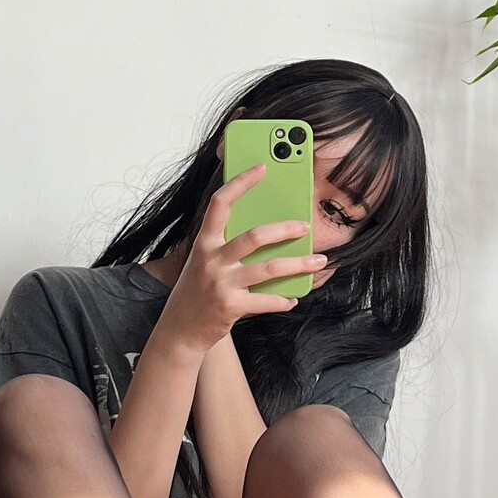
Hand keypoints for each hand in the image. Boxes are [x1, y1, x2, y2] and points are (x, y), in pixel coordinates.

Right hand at [156, 165, 327, 357]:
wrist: (180, 329)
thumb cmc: (197, 290)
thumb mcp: (205, 261)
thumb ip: (227, 246)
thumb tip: (267, 233)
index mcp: (205, 242)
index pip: (220, 204)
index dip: (240, 183)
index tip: (261, 168)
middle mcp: (211, 259)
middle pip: (254, 236)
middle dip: (284, 229)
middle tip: (305, 226)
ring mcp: (221, 283)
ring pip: (268, 269)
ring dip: (298, 264)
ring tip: (318, 261)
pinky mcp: (230, 306)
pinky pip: (266, 300)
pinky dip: (282, 300)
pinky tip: (292, 298)